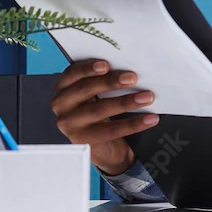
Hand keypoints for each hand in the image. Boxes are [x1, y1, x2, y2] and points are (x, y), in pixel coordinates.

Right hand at [51, 59, 158, 175]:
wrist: (105, 146)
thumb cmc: (102, 110)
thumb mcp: (99, 93)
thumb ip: (105, 80)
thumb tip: (129, 70)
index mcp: (64, 87)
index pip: (72, 73)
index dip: (88, 68)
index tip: (107, 64)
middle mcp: (62, 104)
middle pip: (85, 90)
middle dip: (110, 82)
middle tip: (133, 78)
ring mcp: (69, 124)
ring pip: (98, 110)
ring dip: (126, 102)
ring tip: (147, 97)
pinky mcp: (82, 140)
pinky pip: (111, 131)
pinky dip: (133, 124)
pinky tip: (149, 119)